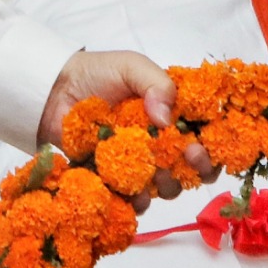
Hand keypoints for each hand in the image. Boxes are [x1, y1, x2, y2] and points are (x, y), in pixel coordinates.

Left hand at [39, 50, 217, 209]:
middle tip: (190, 157)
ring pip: (169, 186)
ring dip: (169, 184)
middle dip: (199, 168)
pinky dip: (138, 201)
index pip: (207, 134)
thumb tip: (165, 118)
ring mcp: (141, 162)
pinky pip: (136, 200)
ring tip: (154, 172)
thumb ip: (156, 83)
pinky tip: (132, 192)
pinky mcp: (117, 180)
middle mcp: (163, 141)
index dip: (214, 145)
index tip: (204, 146)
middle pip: (195, 166)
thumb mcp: (131, 66)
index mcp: (173, 113)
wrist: (53, 92)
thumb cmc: (97, 74)